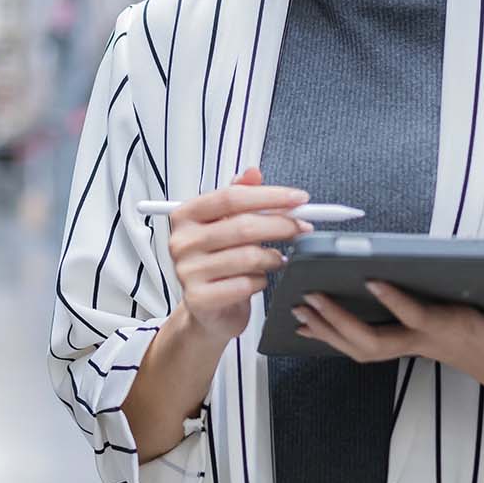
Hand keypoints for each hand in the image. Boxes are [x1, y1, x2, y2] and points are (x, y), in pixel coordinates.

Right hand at [165, 168, 311, 345]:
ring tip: (279, 259)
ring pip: (248, 256)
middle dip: (281, 224)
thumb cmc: (217, 263)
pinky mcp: (200, 298)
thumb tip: (253, 173)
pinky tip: (259, 279)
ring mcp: (188, 271)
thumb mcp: (226, 225)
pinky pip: (245, 284)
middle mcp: (182, 242)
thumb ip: (239, 197)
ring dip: (273, 257)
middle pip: (243, 225)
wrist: (206, 310)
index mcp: (186, 216)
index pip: (231, 197)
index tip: (297, 198)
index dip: (269, 196)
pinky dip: (261, 281)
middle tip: (301, 226)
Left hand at [293, 280, 483, 413]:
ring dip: (329, 329)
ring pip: (363, 346)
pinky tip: (314, 321)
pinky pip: (368, 343)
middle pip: (373, 340)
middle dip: (339, 321)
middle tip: (307, 298)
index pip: (418, 318)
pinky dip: (338, 333)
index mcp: (455, 333)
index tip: (371, 278)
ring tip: (296, 309)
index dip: (395, 301)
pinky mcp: (414, 345)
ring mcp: (418, 346)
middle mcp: (429, 341)